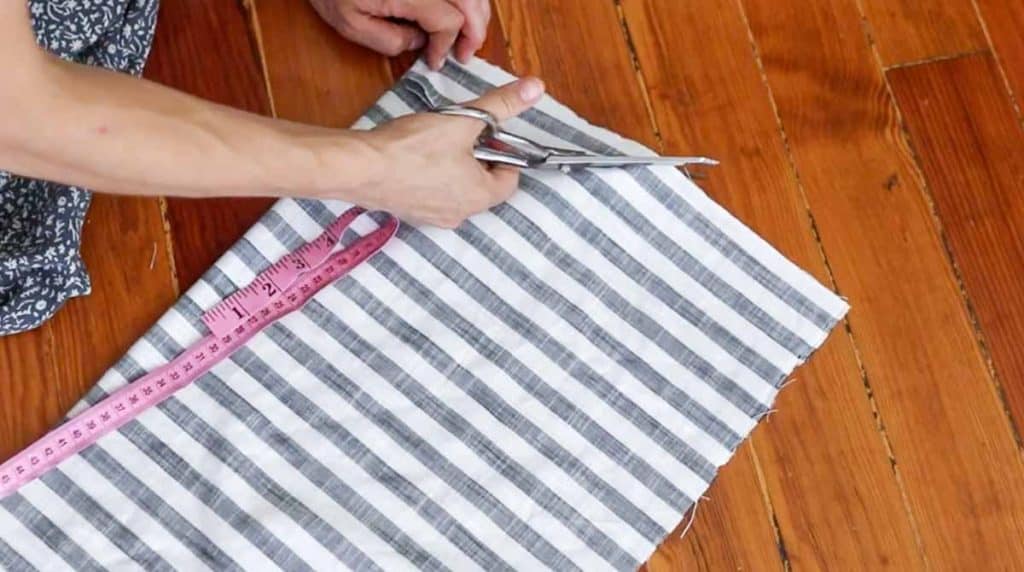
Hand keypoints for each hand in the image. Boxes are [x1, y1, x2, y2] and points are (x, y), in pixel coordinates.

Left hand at [309, 0, 491, 68]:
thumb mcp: (350, 24)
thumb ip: (389, 41)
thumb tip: (420, 41)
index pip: (448, 21)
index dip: (446, 45)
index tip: (436, 61)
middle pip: (471, 3)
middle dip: (474, 32)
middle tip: (464, 54)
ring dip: (476, 13)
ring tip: (468, 34)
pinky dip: (467, 0)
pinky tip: (460, 11)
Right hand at [355, 77, 544, 227]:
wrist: (360, 169)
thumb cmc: (413, 148)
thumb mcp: (463, 120)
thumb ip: (501, 105)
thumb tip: (536, 88)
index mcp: (480, 197)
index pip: (510, 180)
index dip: (504, 153)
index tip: (487, 133)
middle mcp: (460, 215)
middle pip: (483, 185)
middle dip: (477, 159)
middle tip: (460, 134)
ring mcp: (432, 218)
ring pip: (456, 189)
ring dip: (453, 168)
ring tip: (435, 143)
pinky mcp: (409, 213)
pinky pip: (430, 194)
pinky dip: (429, 177)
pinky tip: (414, 158)